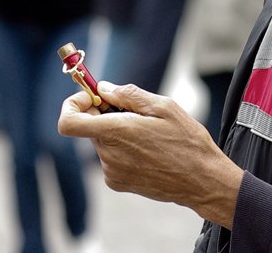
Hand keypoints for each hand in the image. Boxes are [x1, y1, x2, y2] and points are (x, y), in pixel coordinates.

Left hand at [58, 82, 242, 227]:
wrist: (202, 181)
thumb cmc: (187, 141)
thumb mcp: (162, 106)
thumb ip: (127, 95)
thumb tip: (103, 89)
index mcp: (115, 133)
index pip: (68, 122)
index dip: (73, 105)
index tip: (92, 97)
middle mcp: (108, 155)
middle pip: (90, 126)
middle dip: (104, 113)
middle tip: (133, 110)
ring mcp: (112, 172)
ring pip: (103, 140)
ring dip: (117, 131)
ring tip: (148, 133)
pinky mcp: (118, 183)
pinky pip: (111, 157)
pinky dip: (123, 148)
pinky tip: (148, 149)